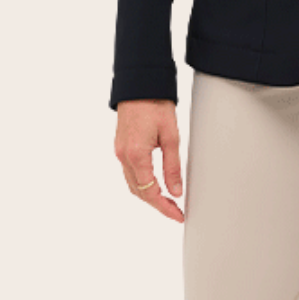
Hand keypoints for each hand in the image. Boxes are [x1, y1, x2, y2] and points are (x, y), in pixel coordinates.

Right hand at [115, 99, 185, 222]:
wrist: (140, 84)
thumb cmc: (155, 104)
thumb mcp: (171, 137)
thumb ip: (172, 167)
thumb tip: (176, 190)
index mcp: (136, 155)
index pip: (150, 192)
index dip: (165, 207)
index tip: (178, 215)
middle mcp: (123, 156)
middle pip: (139, 192)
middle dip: (157, 205)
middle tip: (176, 211)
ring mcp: (119, 152)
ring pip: (133, 184)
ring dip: (149, 195)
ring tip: (168, 200)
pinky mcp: (121, 147)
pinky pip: (130, 173)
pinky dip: (142, 183)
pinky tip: (155, 184)